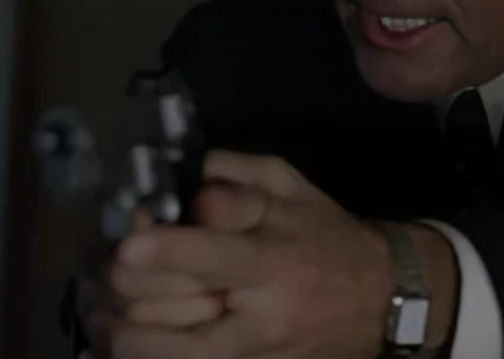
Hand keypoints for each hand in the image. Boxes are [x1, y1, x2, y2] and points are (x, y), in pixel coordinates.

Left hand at [99, 150, 457, 358]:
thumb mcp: (294, 188)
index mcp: (273, 258)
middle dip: (124, 283)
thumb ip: (238, 176)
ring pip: (161, 351)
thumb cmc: (329, 234)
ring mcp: (250, 351)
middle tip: (114, 261)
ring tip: (108, 302)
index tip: (128, 243)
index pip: (209, 257)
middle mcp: (258, 313)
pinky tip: (129, 332)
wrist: (381, 298)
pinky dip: (144, 351)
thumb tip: (187, 190)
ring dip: (120, 326)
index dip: (160, 250)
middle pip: (165, 309)